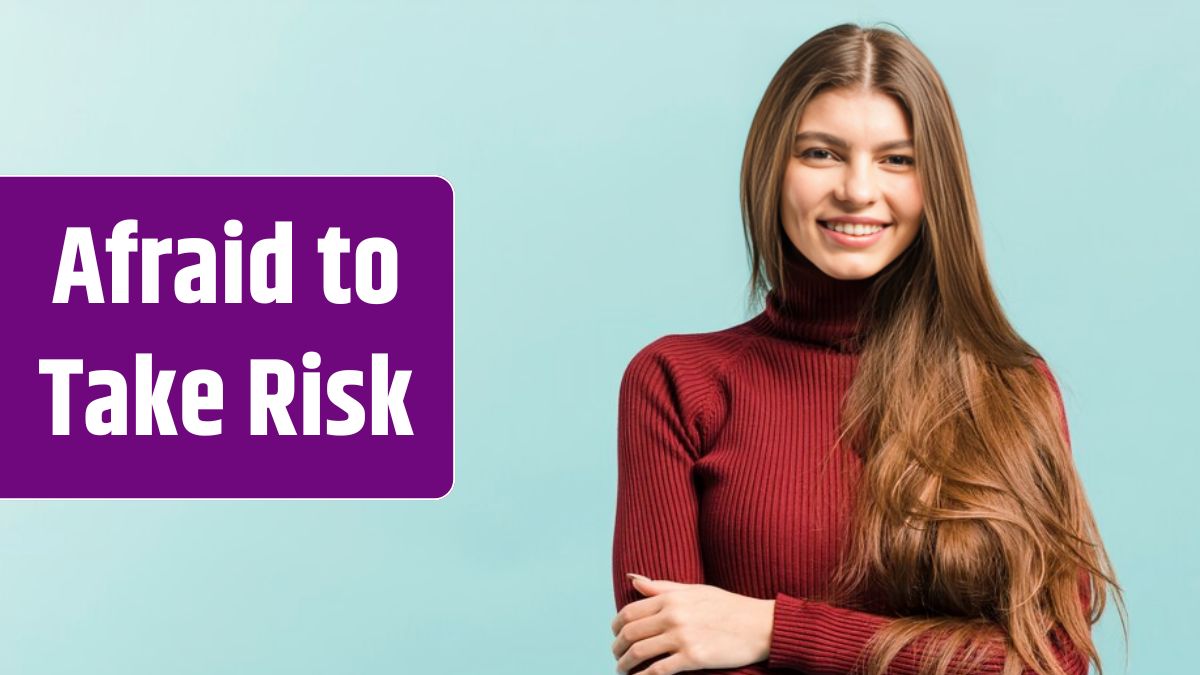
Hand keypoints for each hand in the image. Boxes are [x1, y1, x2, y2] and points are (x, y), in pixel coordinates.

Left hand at [610, 573, 774, 674]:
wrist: (761, 625)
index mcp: (671, 598)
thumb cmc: (729, 606)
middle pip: (630, 633)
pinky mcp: (693, 657)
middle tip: (617, 657)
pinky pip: (658, 671)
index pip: (629, 612)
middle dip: (617, 649)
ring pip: (639, 653)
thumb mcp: (694, 590)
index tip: (616, 637)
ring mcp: (682, 636)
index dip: (616, 627)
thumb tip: (632, 579)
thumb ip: (662, 587)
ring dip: (624, 665)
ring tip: (622, 671)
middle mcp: (673, 615)